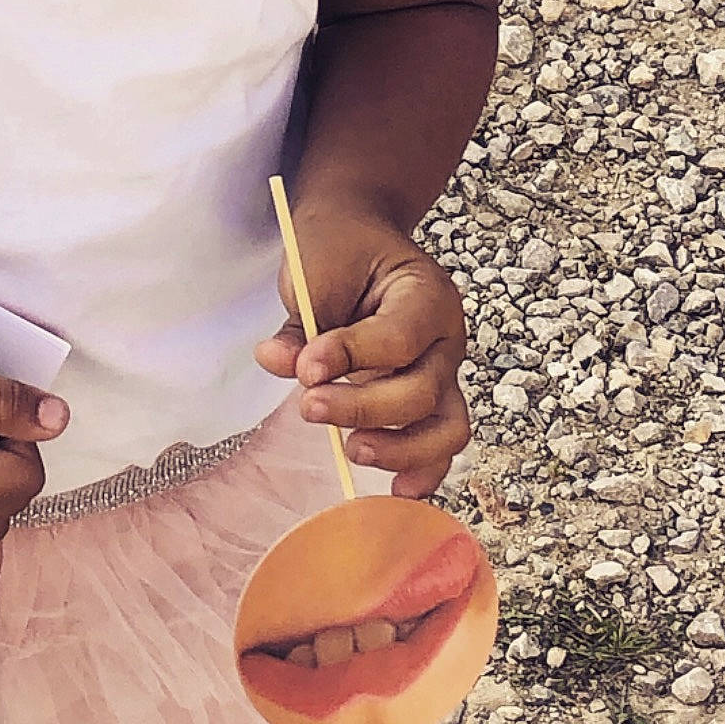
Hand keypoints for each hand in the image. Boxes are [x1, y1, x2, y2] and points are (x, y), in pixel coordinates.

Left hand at [254, 211, 469, 498]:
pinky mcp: (427, 397)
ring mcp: (443, 371)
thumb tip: (278, 363)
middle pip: (421, 392)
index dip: (351, 358)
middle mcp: (446, 337)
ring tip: (351, 450)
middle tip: (309, 407)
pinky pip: (437, 441)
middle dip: (362, 408)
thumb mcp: (314, 271)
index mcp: (427, 294)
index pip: (398, 339)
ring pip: (444, 427)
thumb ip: (301, 324)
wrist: (354, 233)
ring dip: (399, 449)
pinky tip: (395, 490)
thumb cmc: (337, 246)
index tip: (305, 368)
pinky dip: (422, 468)